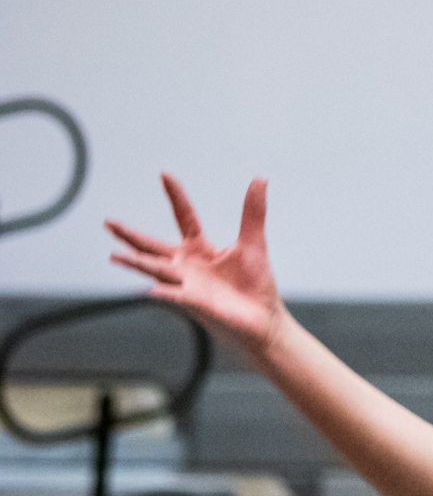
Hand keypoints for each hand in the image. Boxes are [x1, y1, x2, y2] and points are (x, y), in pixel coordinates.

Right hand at [106, 174, 285, 353]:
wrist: (262, 321)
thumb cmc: (255, 285)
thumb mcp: (253, 243)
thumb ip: (252, 213)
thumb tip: (259, 178)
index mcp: (200, 249)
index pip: (184, 217)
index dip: (176, 197)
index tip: (165, 174)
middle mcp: (187, 266)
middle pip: (152, 246)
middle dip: (129, 235)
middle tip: (107, 222)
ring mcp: (187, 285)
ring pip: (156, 270)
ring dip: (136, 263)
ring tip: (114, 255)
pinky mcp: (195, 303)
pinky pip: (176, 296)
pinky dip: (163, 292)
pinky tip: (150, 289)